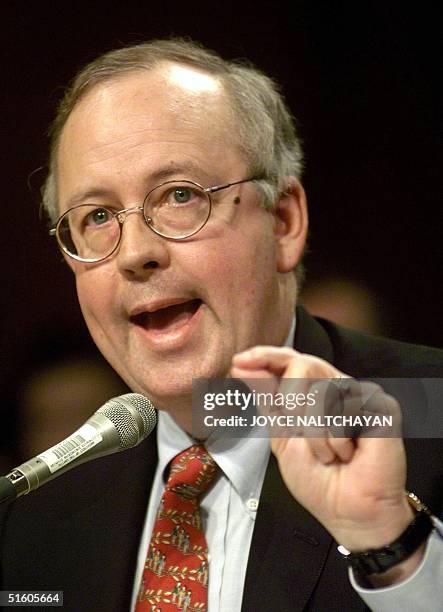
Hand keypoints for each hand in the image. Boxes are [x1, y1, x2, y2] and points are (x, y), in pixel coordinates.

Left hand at [231, 346, 422, 585]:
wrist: (346, 511)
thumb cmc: (317, 480)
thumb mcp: (281, 437)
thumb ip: (266, 400)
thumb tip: (243, 365)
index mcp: (311, 391)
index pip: (289, 359)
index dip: (264, 355)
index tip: (238, 363)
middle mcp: (335, 387)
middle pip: (303, 364)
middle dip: (290, 401)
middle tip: (296, 429)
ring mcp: (359, 395)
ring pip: (321, 387)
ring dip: (314, 432)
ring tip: (328, 454)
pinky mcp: (381, 406)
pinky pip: (347, 406)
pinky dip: (338, 438)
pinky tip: (348, 453)